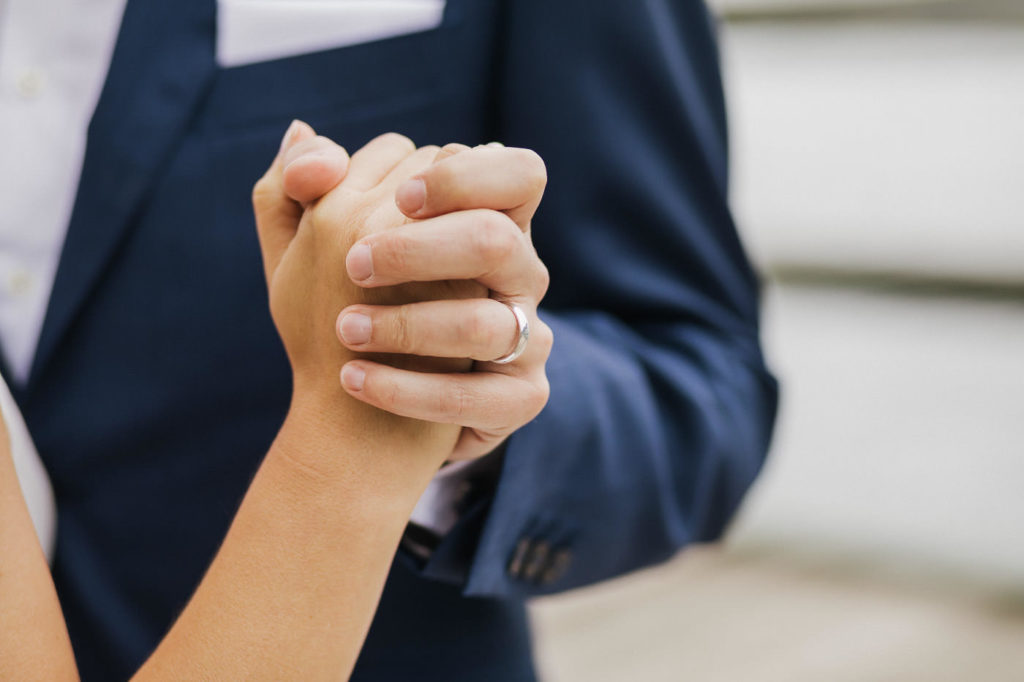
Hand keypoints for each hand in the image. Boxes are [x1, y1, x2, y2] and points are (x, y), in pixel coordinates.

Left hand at [335, 143, 553, 460]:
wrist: (365, 408)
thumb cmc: (345, 307)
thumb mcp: (315, 247)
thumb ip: (301, 185)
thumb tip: (304, 134)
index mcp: (489, 222)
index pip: (519, 173)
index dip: (463, 177)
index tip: (399, 198)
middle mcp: (521, 275)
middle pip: (498, 241)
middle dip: (421, 248)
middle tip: (354, 263)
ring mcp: (528, 339)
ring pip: (487, 324)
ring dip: (407, 324)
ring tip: (344, 329)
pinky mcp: (519, 398)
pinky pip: (478, 396)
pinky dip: (409, 390)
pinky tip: (354, 381)